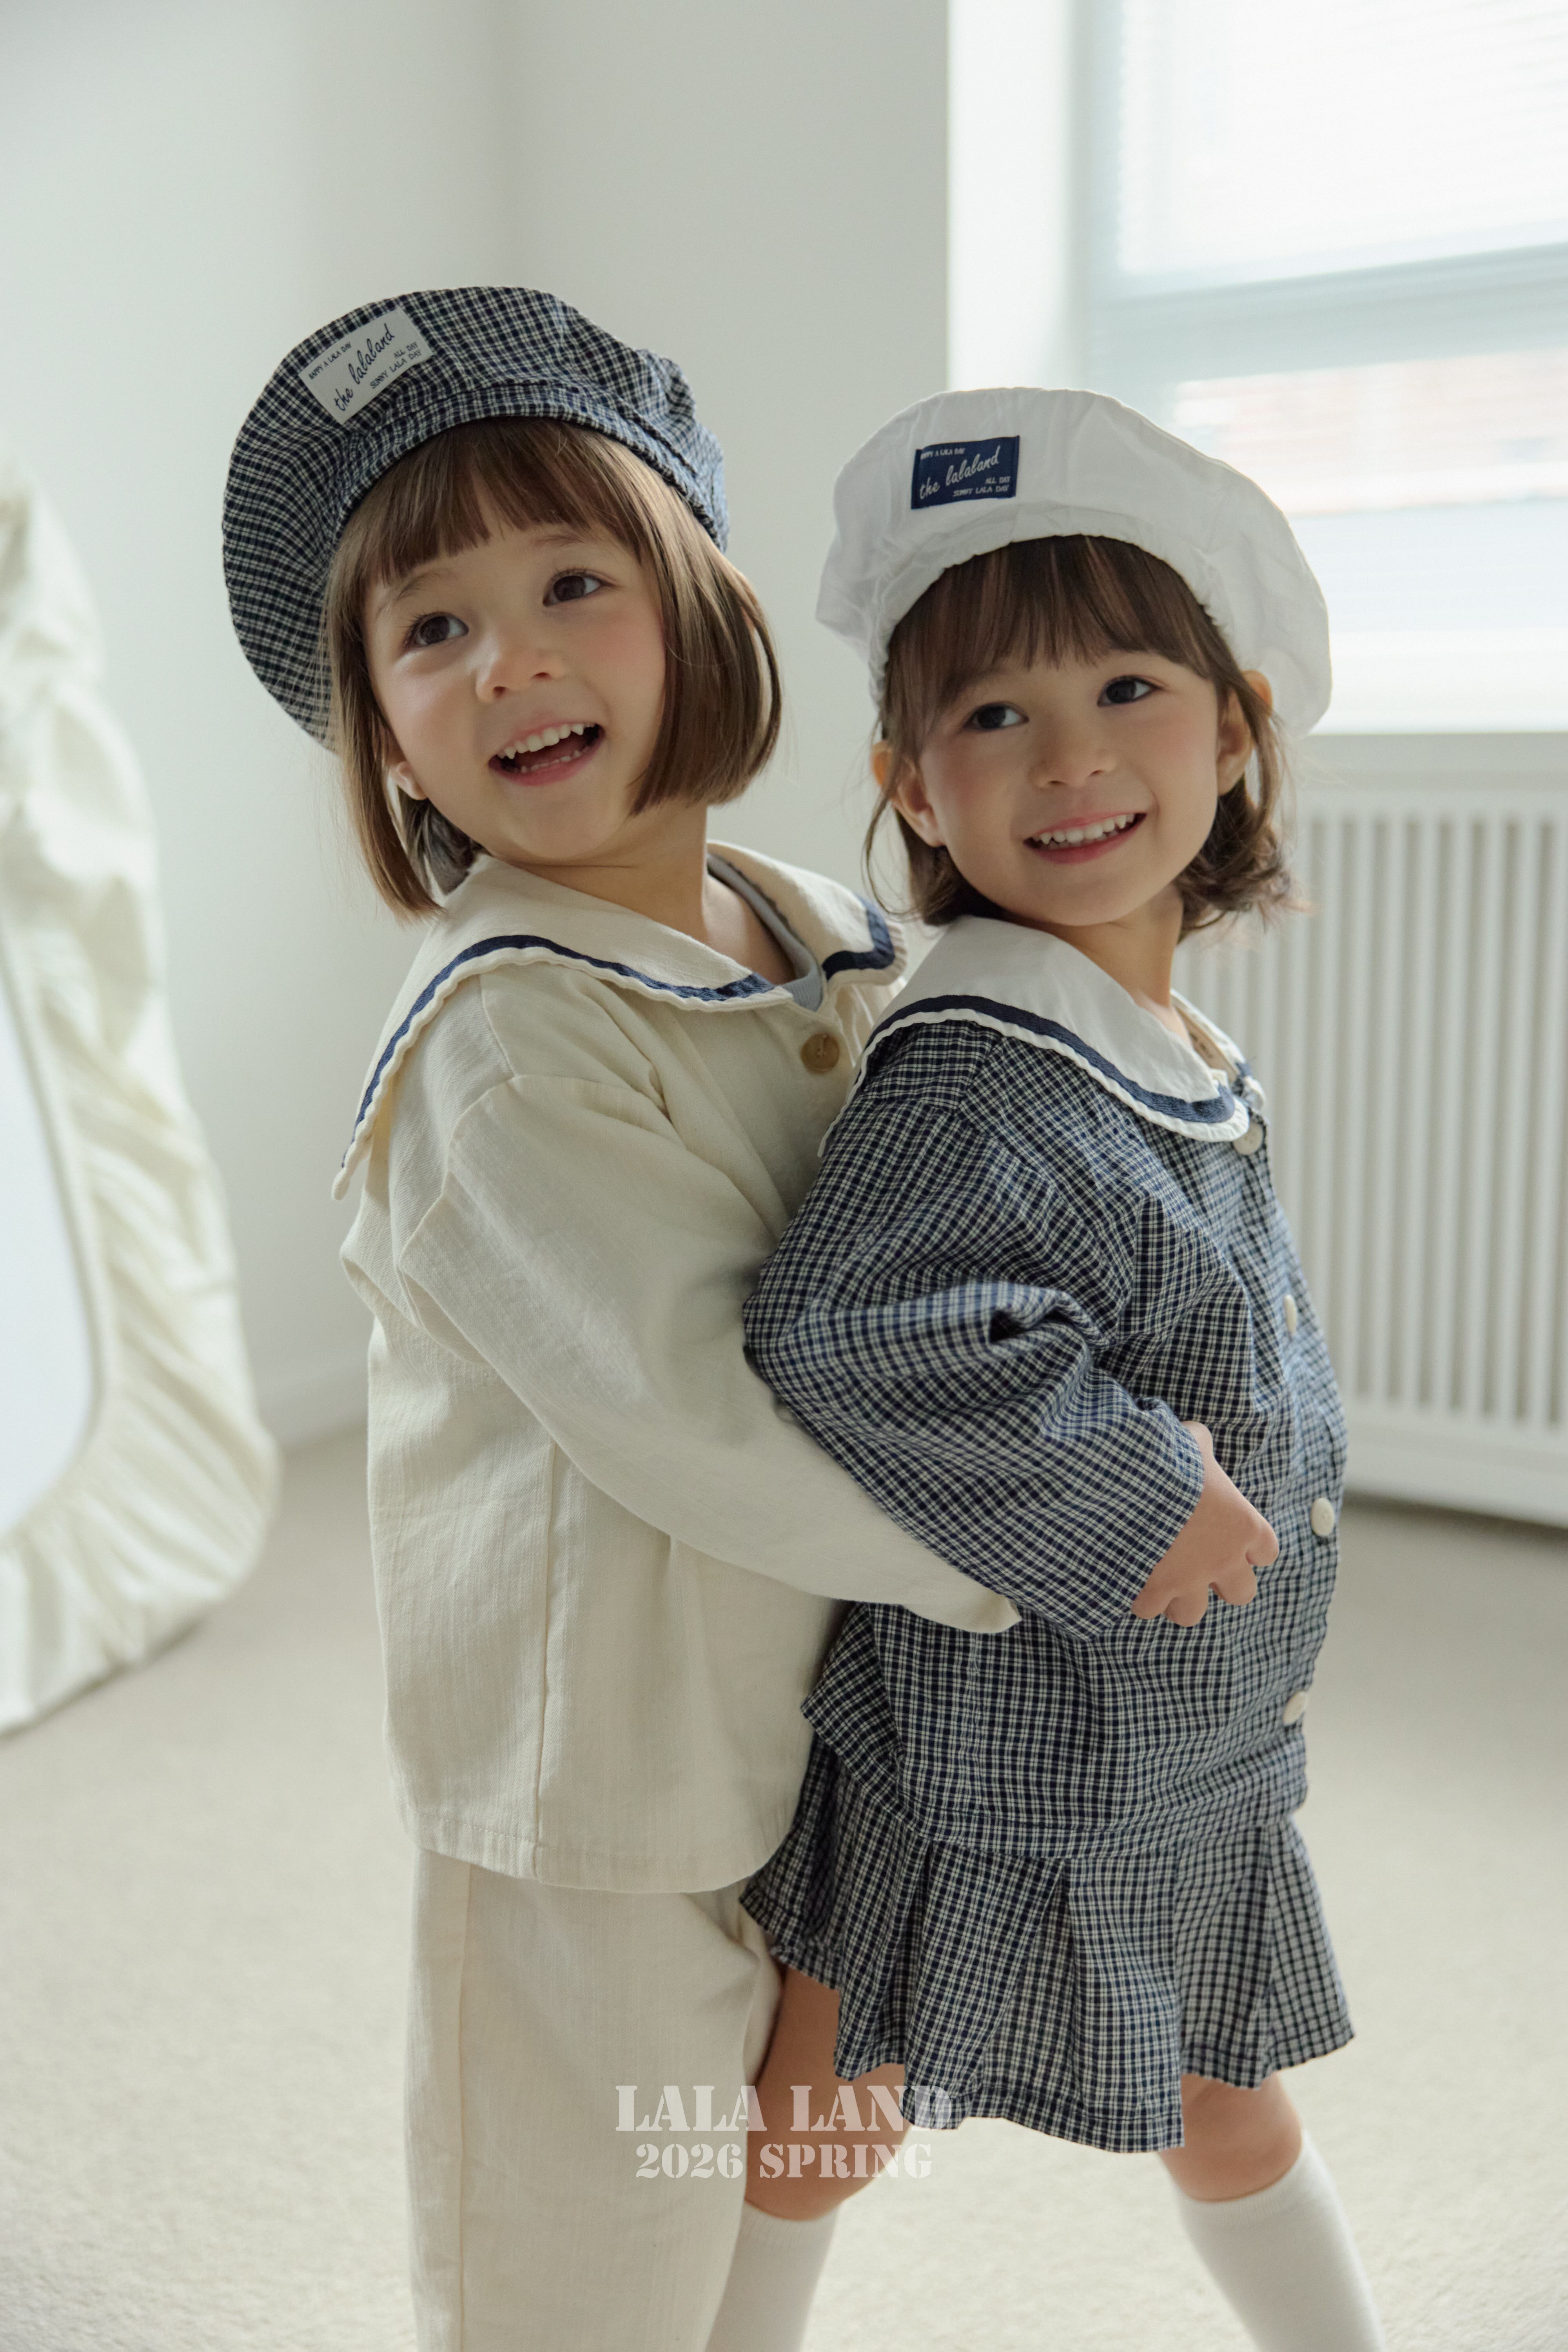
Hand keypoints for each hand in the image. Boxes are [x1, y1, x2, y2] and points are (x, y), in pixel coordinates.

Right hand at [1130, 1422, 1276, 1626]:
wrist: (1129, 1481)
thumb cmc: (1169, 1457)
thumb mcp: (1193, 1441)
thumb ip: (1202, 1446)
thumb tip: (1196, 1439)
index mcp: (1243, 1525)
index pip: (1267, 1551)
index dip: (1250, 1546)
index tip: (1229, 1534)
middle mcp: (1223, 1560)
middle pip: (1241, 1593)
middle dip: (1220, 1582)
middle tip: (1196, 1561)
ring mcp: (1188, 1581)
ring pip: (1192, 1613)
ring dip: (1176, 1597)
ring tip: (1157, 1573)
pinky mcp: (1153, 1591)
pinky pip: (1147, 1609)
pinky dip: (1136, 1596)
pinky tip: (1124, 1572)